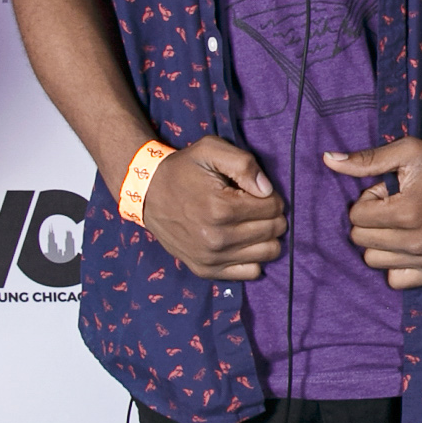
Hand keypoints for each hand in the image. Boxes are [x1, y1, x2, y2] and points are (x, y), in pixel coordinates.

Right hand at [138, 139, 284, 281]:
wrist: (148, 194)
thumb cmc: (183, 169)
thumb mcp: (211, 150)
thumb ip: (244, 164)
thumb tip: (267, 190)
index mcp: (221, 208)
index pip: (274, 207)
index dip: (271, 196)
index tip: (255, 191)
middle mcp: (217, 238)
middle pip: (273, 230)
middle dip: (271, 215)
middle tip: (254, 205)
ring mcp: (211, 258)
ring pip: (268, 253)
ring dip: (265, 236)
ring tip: (249, 223)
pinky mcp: (206, 270)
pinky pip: (251, 272)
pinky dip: (253, 257)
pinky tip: (242, 241)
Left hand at [325, 133, 421, 287]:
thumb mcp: (407, 153)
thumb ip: (366, 160)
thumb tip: (327, 160)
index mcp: (406, 212)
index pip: (356, 217)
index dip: (368, 200)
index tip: (388, 192)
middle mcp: (417, 241)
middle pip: (361, 241)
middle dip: (372, 221)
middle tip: (395, 207)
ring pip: (375, 262)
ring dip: (382, 242)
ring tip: (403, 224)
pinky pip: (397, 281)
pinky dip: (396, 264)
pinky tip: (409, 244)